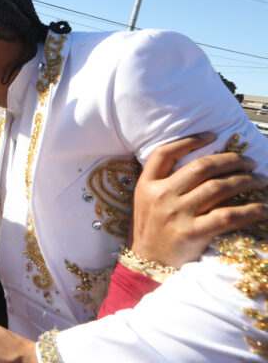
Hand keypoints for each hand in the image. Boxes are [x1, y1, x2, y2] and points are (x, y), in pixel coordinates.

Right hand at [131, 133, 267, 268]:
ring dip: (245, 181)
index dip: (190, 140)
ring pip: (218, 188)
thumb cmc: (150, 233)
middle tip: (248, 161)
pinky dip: (251, 210)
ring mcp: (176, 214)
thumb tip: (203, 167)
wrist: (146, 266)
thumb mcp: (145, 203)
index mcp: (147, 185)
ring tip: (260, 180)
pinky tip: (263, 208)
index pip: (165, 153)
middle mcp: (161, 196)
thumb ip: (165, 184)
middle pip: (200, 167)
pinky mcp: (192, 233)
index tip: (212, 135)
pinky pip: (228, 216)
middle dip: (230, 160)